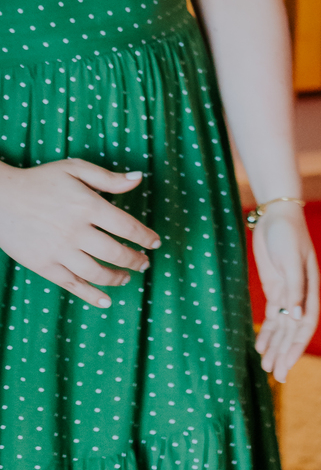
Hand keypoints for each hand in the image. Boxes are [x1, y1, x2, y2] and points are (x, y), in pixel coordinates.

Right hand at [0, 158, 159, 308]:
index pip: (127, 226)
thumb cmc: (41, 181)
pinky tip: (105, 300)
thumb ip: (108, 178)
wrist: (0, 199)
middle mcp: (76, 231)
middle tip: (144, 262)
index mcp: (87, 206)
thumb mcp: (75, 169)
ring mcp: (59, 251)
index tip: (155, 243)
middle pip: (115, 252)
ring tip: (127, 276)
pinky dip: (91, 296)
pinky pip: (72, 285)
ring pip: (96, 273)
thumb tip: (138, 179)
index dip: (145, 237)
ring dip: (117, 278)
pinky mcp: (44, 266)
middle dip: (135, 260)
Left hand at [252, 202, 319, 381]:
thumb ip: (295, 288)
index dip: (297, 346)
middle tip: (277, 377)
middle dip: (286, 353)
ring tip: (267, 368)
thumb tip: (296, 318)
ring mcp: (286, 292)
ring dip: (276, 347)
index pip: (305, 324)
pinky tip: (260, 347)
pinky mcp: (274, 288)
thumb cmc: (288, 233)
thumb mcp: (292, 258)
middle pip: (293, 330)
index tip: (287, 365)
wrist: (276, 214)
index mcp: (309, 288)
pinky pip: (271, 316)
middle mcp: (299, 294)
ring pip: (282, 326)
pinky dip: (267, 332)